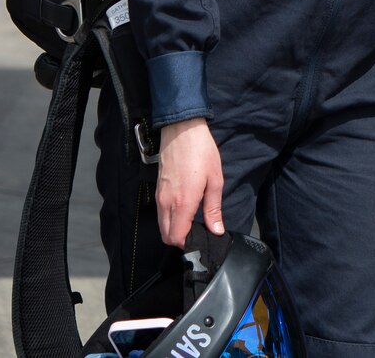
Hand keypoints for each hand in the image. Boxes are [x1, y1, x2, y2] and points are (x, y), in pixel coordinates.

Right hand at [157, 118, 224, 245]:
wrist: (182, 130)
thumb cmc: (201, 152)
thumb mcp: (215, 180)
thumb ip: (213, 209)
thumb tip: (216, 230)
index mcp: (183, 202)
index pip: (176, 237)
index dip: (188, 244)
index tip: (200, 240)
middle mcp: (167, 203)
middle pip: (166, 235)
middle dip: (180, 240)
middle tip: (197, 234)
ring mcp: (159, 196)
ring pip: (162, 225)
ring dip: (174, 230)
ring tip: (192, 223)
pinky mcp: (158, 190)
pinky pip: (161, 213)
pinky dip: (170, 219)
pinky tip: (184, 211)